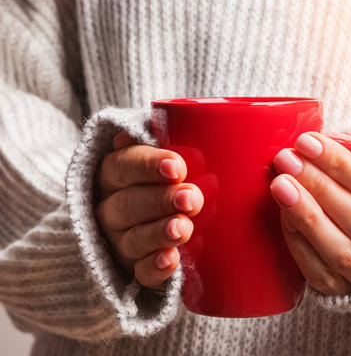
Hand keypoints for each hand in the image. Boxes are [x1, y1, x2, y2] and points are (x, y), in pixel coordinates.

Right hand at [95, 132, 203, 288]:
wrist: (149, 220)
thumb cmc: (164, 179)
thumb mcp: (161, 156)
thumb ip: (163, 139)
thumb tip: (162, 124)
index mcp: (115, 174)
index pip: (123, 166)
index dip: (148, 165)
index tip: (177, 167)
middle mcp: (111, 208)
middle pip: (129, 204)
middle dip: (160, 201)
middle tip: (191, 198)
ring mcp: (120, 241)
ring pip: (133, 239)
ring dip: (159, 233)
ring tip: (184, 228)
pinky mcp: (134, 270)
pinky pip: (140, 273)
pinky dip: (154, 268)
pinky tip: (171, 260)